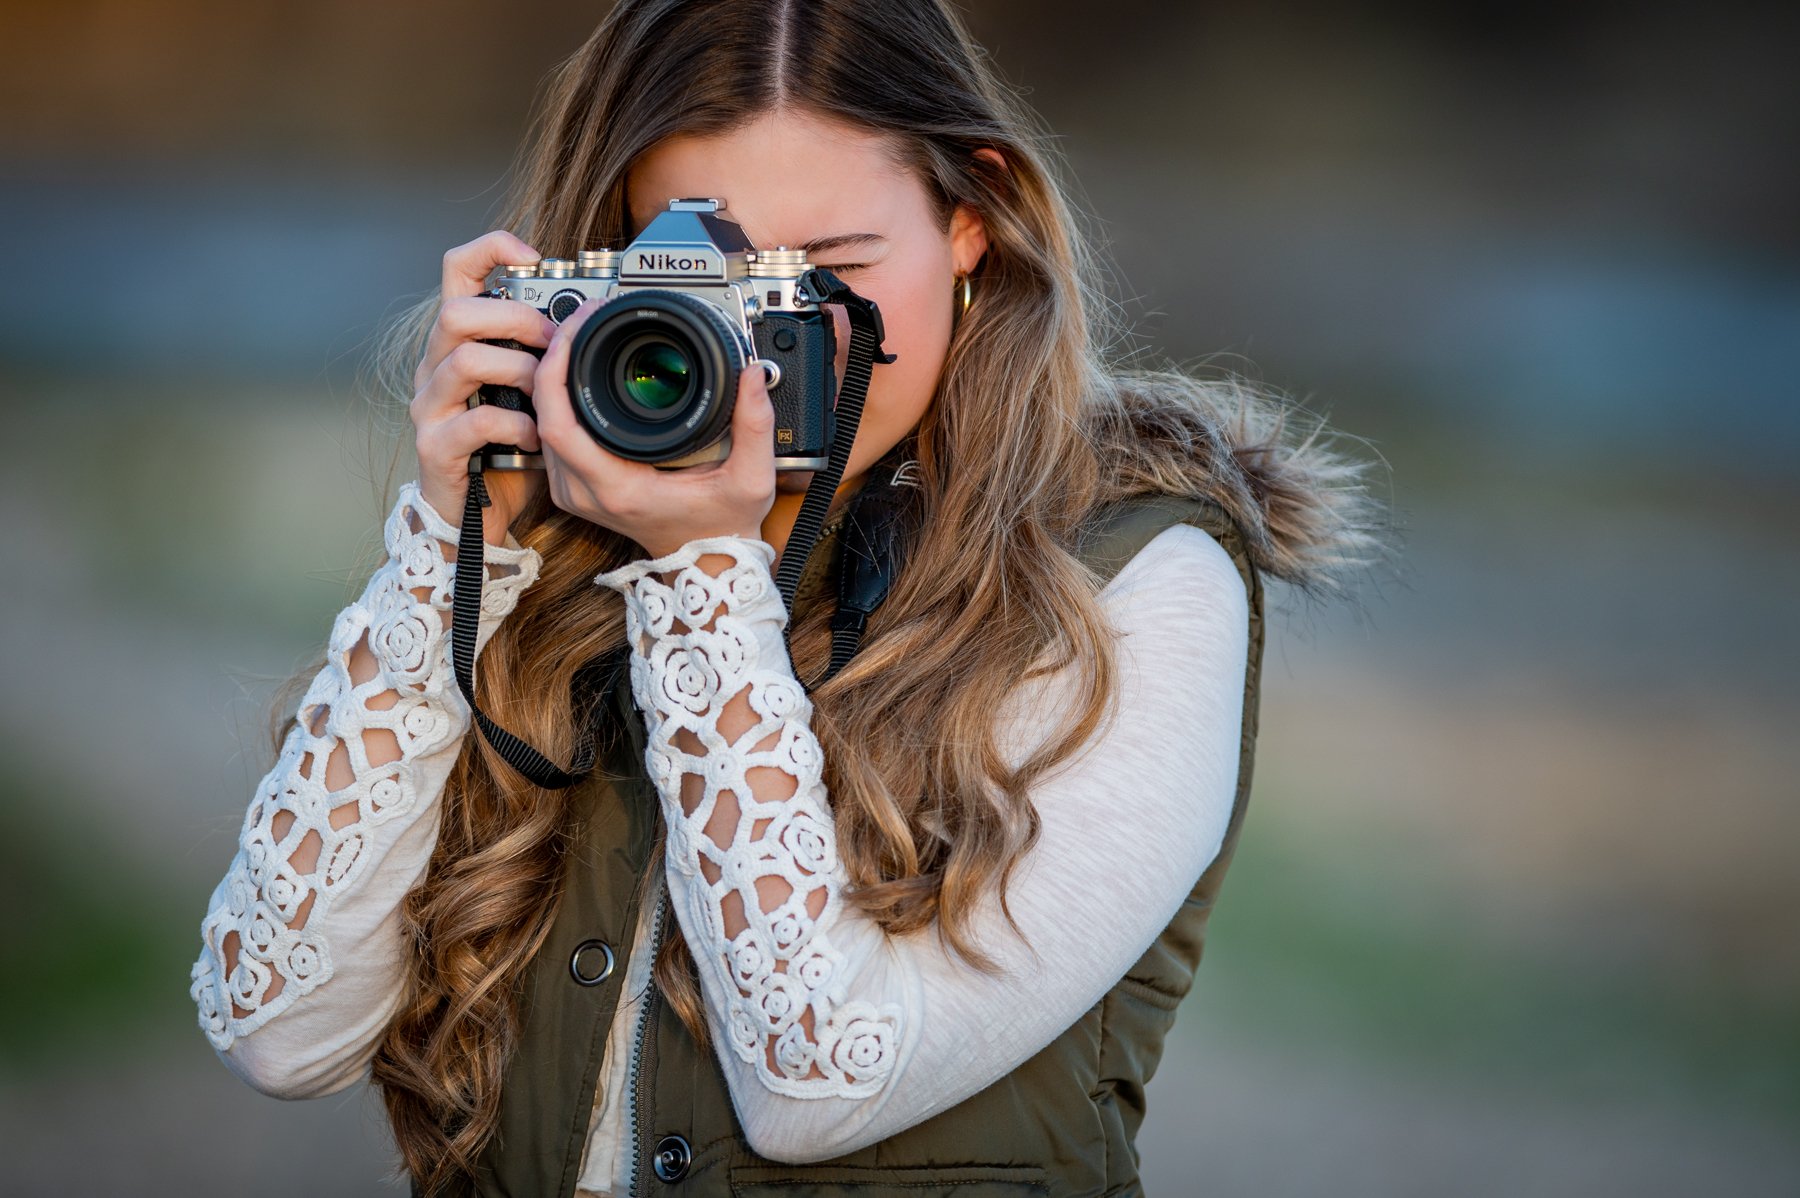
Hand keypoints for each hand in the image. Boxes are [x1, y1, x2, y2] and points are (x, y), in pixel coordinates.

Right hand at [410, 230, 558, 545]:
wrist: (476, 517)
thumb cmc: (509, 447)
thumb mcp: (530, 391)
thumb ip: (544, 353)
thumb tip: (592, 315)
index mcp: (458, 342)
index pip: (457, 270)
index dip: (491, 249)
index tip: (533, 257)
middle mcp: (434, 366)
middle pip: (456, 311)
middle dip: (515, 320)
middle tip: (552, 343)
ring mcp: (429, 406)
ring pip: (465, 361)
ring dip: (519, 372)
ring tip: (545, 396)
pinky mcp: (435, 447)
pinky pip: (475, 423)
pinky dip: (516, 427)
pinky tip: (537, 439)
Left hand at [530, 298, 778, 559]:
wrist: (706, 561)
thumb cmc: (722, 526)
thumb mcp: (752, 480)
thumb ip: (756, 427)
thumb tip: (751, 375)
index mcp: (619, 488)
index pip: (559, 424)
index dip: (557, 370)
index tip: (577, 330)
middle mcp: (585, 493)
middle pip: (541, 415)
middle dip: (554, 359)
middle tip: (582, 320)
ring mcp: (574, 492)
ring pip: (540, 423)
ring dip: (552, 376)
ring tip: (580, 336)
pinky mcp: (574, 488)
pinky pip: (550, 435)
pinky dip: (557, 398)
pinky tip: (576, 370)